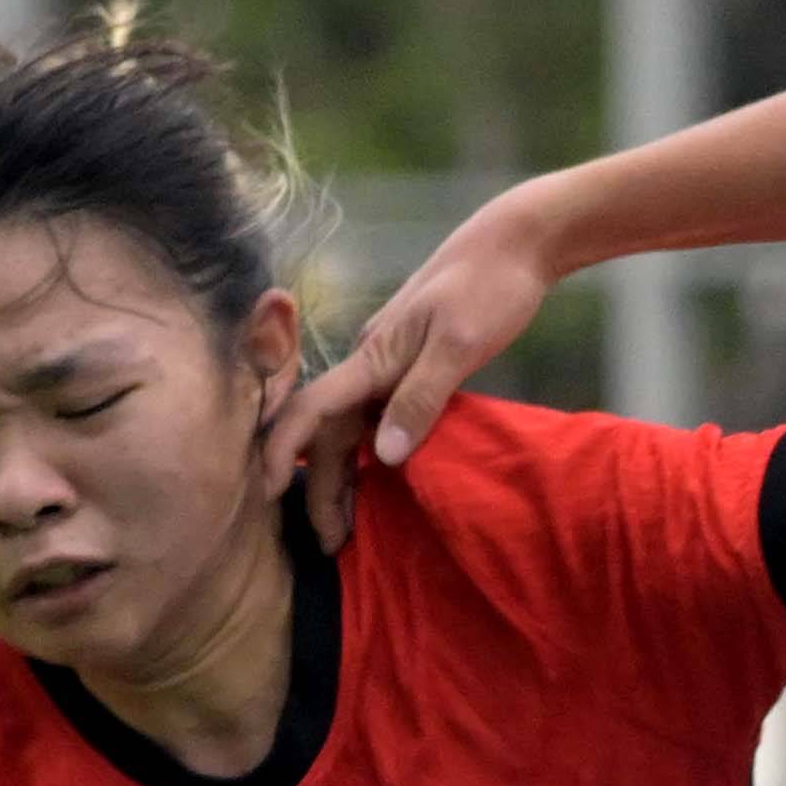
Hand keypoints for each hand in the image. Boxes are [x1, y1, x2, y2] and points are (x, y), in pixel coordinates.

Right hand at [282, 197, 569, 545]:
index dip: (285, 450)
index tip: (270, 492)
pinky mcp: (413, 363)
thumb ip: (422, 397)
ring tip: (348, 526)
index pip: (314, 409)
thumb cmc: (490, 286)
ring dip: (345, 474)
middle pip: (331, 430)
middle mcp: (373, 360)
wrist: (515, 241)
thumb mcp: (460, 345)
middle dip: (322, 486)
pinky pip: (376, 415)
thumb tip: (384, 455)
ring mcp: (391, 361)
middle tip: (330, 543)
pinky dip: (369, 452)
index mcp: (375, 355)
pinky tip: (379, 480)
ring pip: (352, 426)